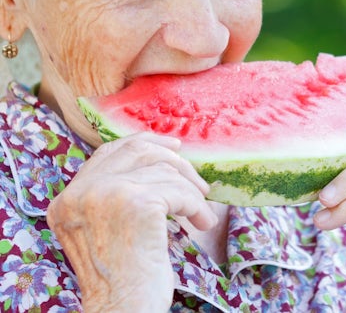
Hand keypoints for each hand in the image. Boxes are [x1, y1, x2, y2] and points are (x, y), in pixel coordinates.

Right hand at [47, 133, 216, 312]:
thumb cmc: (124, 277)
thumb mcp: (108, 228)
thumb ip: (118, 193)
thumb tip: (166, 155)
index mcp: (68, 199)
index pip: (109, 152)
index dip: (145, 143)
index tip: (173, 147)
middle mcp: (81, 193)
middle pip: (139, 152)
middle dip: (176, 163)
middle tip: (200, 184)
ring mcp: (107, 195)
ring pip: (164, 172)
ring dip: (191, 192)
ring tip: (201, 214)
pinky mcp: (137, 203)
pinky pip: (179, 192)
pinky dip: (196, 205)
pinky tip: (201, 222)